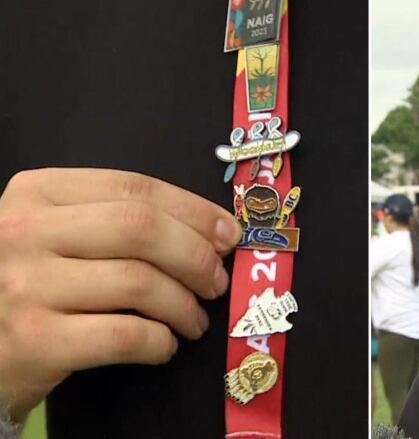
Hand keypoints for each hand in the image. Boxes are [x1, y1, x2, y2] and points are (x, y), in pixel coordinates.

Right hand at [0, 168, 241, 421]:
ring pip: (139, 282)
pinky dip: (160, 342)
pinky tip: (164, 345)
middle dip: (195, 256)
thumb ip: (118, 219)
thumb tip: (214, 231)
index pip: (136, 189)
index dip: (194, 211)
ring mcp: (26, 285)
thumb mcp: (57, 233)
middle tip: (215, 282)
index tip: (229, 234)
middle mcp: (25, 231)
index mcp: (38, 192)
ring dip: (184, 306)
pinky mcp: (34, 340)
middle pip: (141, 229)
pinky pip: (125, 336)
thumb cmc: (30, 282)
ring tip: (194, 321)